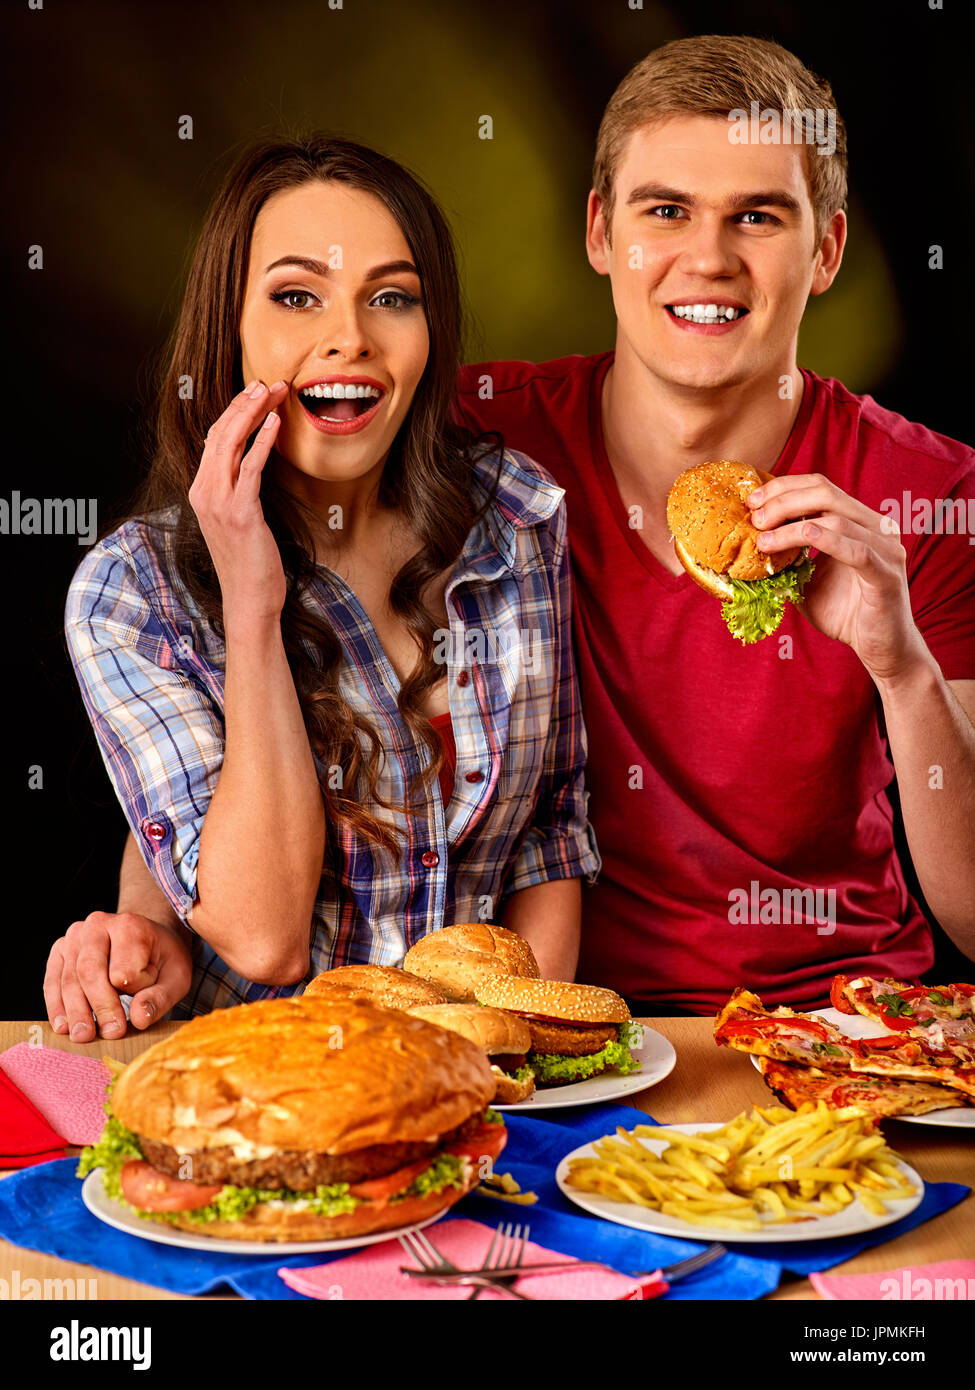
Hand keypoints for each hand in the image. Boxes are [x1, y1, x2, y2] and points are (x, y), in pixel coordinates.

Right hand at [43, 912, 192, 1040]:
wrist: (146, 937)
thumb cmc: (162, 958)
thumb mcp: (177, 977)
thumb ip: (160, 997)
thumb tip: (139, 1018)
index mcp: (129, 925)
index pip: (123, 970)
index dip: (134, 991)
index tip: (144, 998)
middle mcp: (97, 924)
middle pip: (89, 972)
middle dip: (98, 1008)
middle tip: (109, 1034)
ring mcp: (75, 935)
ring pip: (69, 979)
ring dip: (75, 1012)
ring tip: (83, 1036)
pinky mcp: (61, 949)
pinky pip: (53, 980)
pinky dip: (57, 1005)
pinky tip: (64, 1025)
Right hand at [189, 379, 289, 626]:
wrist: (250, 599)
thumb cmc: (250, 562)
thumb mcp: (239, 519)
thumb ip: (239, 490)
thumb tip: (253, 463)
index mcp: (201, 491)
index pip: (215, 439)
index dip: (235, 412)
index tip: (257, 393)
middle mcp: (203, 492)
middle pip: (220, 434)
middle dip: (245, 404)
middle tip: (268, 383)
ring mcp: (218, 502)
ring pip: (231, 443)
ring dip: (253, 413)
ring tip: (273, 392)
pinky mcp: (240, 512)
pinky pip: (250, 468)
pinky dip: (262, 441)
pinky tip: (276, 423)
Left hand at [747, 474, 929, 682]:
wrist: (881, 649)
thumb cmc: (846, 614)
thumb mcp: (807, 582)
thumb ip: (788, 560)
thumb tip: (750, 547)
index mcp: (860, 523)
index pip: (821, 487)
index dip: (784, 488)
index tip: (752, 500)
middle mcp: (877, 528)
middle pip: (826, 494)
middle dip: (783, 500)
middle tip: (754, 517)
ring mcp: (885, 549)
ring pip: (836, 519)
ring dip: (791, 527)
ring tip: (762, 540)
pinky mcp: (886, 574)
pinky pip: (856, 551)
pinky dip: (824, 541)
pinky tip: (796, 541)